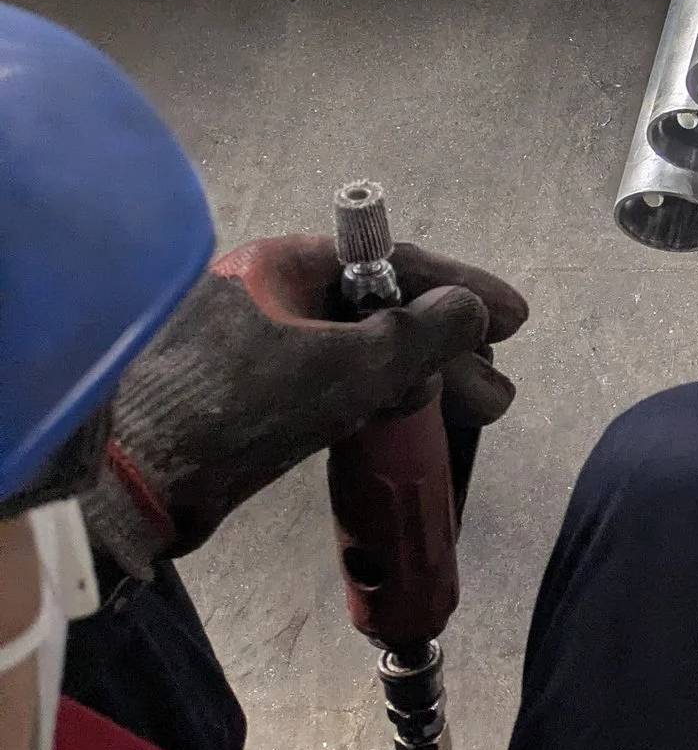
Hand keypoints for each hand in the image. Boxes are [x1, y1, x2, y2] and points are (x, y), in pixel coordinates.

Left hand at [83, 236, 528, 571]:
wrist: (132, 486)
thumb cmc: (242, 406)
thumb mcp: (347, 368)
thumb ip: (419, 335)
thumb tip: (470, 310)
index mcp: (283, 266)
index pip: (391, 263)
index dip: (458, 290)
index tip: (514, 319)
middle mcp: (270, 296)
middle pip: (380, 312)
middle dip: (448, 351)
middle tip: (498, 390)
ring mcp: (257, 349)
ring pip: (360, 354)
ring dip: (421, 381)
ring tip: (478, 413)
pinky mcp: (250, 400)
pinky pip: (332, 386)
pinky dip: (377, 401)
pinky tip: (408, 422)